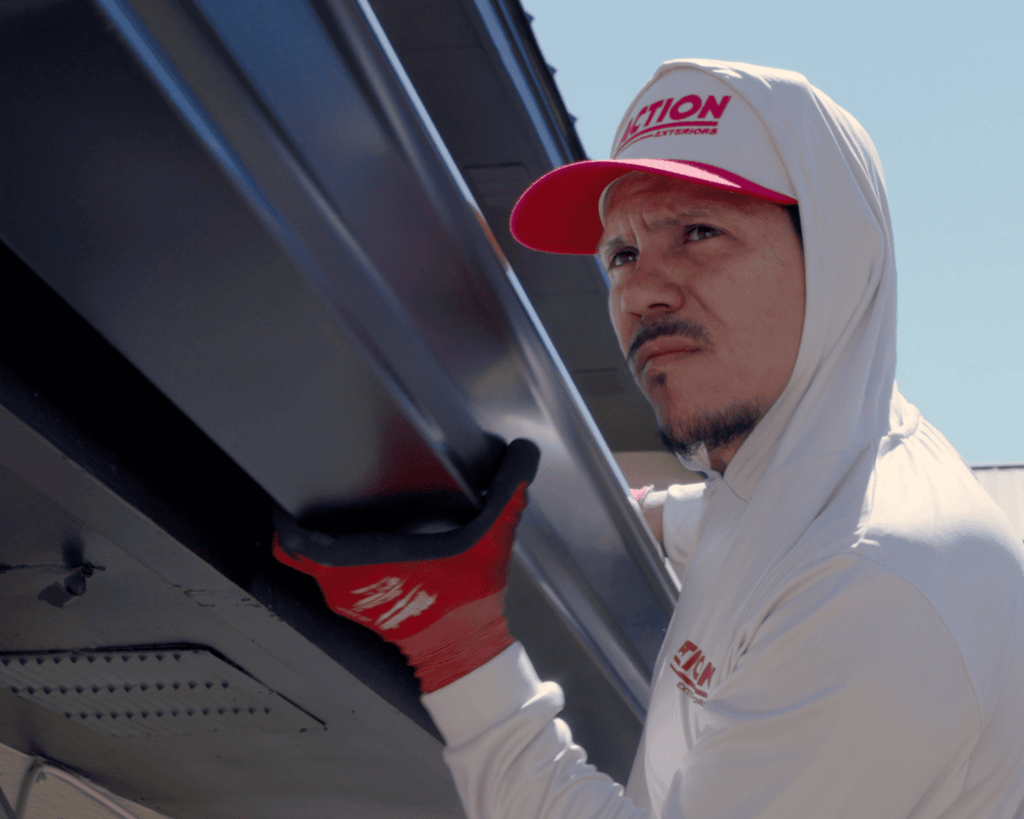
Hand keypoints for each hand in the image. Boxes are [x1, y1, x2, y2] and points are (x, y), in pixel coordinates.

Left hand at [272, 439, 539, 691]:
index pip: (299, 544)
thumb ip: (509, 493)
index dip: (285, 520)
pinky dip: (329, 555)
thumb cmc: (469, 601)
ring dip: (314, 537)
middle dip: (299, 518)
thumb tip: (524, 452)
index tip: (285, 493)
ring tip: (327, 503)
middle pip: (299, 548)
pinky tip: (353, 535)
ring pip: (311, 562)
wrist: (465, 652)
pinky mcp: (357, 604)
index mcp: (366, 564)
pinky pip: (326, 573)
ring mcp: (348, 597)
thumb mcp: (493, 540)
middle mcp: (346, 583)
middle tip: (308, 483)